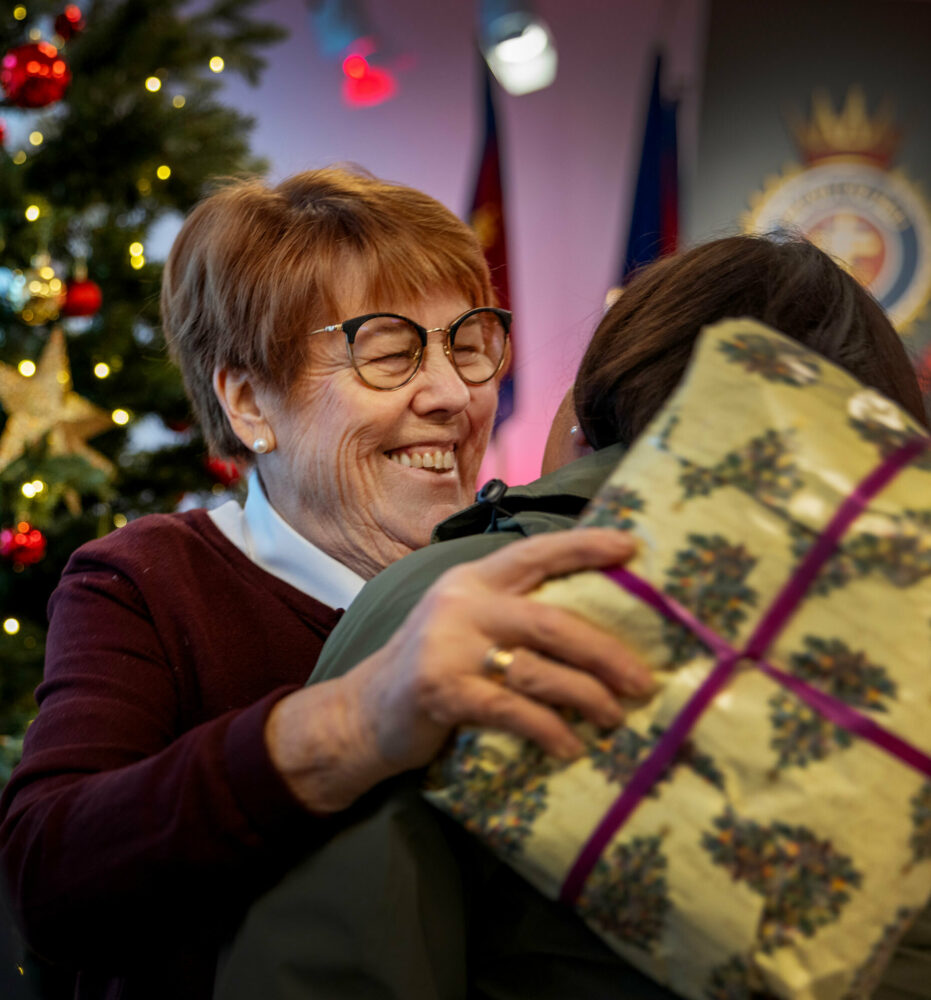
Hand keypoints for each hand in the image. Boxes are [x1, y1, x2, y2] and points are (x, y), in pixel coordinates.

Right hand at [266, 529, 652, 812]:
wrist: (364, 712)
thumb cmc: (433, 667)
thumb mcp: (465, 624)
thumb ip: (512, 613)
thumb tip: (597, 625)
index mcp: (473, 581)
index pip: (534, 552)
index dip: (584, 547)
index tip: (631, 548)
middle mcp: (461, 605)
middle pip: (549, 621)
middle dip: (604, 652)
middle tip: (642, 680)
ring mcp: (447, 648)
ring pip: (537, 669)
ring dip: (586, 696)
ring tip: (615, 716)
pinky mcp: (441, 692)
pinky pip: (511, 711)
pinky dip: (548, 730)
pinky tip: (570, 746)